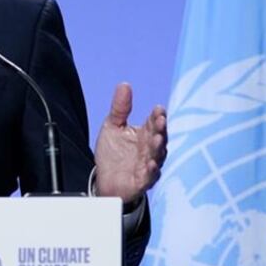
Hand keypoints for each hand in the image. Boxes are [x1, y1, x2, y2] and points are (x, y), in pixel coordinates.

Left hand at [94, 83, 166, 203]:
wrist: (105, 181)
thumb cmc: (113, 154)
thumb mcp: (113, 126)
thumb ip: (120, 108)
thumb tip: (125, 84)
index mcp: (145, 134)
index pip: (154, 122)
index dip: (157, 116)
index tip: (158, 109)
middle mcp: (150, 149)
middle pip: (159, 137)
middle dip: (160, 129)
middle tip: (160, 121)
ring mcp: (149, 165)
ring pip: (157, 155)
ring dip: (158, 147)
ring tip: (157, 139)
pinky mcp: (143, 181)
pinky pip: (150, 176)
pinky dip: (152, 170)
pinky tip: (151, 164)